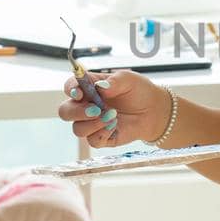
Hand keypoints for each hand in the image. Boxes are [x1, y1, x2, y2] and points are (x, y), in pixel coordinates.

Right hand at [56, 70, 171, 146]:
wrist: (154, 110)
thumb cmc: (138, 91)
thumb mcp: (128, 79)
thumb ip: (114, 81)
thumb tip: (100, 87)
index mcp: (88, 88)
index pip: (70, 87)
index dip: (70, 90)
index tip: (79, 93)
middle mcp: (85, 105)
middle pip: (65, 111)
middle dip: (77, 112)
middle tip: (96, 110)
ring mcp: (91, 123)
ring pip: (77, 129)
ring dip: (93, 124)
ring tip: (112, 116)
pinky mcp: (101, 137)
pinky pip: (92, 141)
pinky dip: (103, 134)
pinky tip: (115, 126)